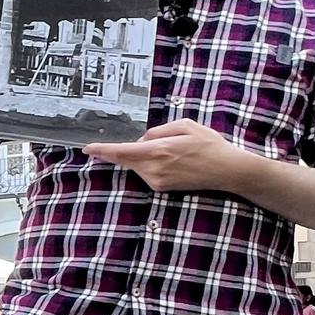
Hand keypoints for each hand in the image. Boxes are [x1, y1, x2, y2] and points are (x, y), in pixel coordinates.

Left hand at [82, 119, 254, 192]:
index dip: (103, 150)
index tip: (87, 148)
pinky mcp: (161, 188)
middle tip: (139, 143)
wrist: (227, 171)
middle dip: (122, 150)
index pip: (122, 151)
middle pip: (126, 159)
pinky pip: (146, 172)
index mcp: (159, 151)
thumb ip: (158, 131)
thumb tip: (140, 141)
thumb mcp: (185, 126)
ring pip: (136, 165)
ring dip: (141, 156)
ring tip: (171, 150)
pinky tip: (171, 160)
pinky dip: (149, 164)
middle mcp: (154, 169)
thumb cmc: (209, 145)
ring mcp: (157, 181)